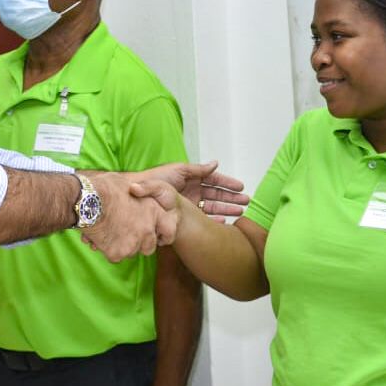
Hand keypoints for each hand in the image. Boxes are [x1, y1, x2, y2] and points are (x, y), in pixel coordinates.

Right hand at [81, 172, 176, 261]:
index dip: (162, 234)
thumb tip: (135, 191)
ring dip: (123, 246)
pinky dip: (108, 250)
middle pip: (149, 247)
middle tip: (126, 234)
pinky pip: (115, 256)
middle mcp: (147, 229)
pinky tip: (100, 238)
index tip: (156, 236)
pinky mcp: (118, 253)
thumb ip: (138, 193)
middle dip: (140, 243)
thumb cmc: (105, 188)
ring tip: (109, 232)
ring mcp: (133, 243)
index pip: (169, 231)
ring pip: (131, 252)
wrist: (86, 199)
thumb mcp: (128, 185)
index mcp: (154, 211)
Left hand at [133, 162, 249, 221]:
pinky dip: (214, 220)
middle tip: (246, 201)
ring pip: (213, 207)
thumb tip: (215, 163)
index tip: (241, 187)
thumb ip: (198, 169)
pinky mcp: (184, 216)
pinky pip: (203, 219)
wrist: (139, 195)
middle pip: (217, 195)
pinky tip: (225, 222)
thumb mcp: (179, 170)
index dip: (228, 184)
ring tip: (240, 211)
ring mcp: (189, 204)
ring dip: (227, 209)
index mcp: (191, 179)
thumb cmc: (155, 179)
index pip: (214, 180)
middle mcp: (192, 191)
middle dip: (231, 197)